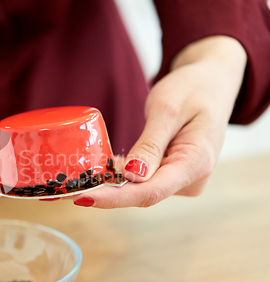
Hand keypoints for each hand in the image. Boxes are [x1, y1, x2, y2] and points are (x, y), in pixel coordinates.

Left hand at [73, 36, 246, 207]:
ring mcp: (183, 180)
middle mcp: (192, 179)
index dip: (115, 198)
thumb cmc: (192, 89)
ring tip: (81, 179)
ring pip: (141, 190)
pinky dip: (122, 177)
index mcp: (196, 163)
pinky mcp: (173, 176)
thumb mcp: (167, 109)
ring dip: (113, 185)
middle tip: (70, 188)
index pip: (150, 192)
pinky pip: (144, 182)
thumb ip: (151, 144)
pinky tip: (102, 172)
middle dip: (107, 192)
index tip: (83, 197)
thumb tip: (133, 176)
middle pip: (143, 194)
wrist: (211, 83)